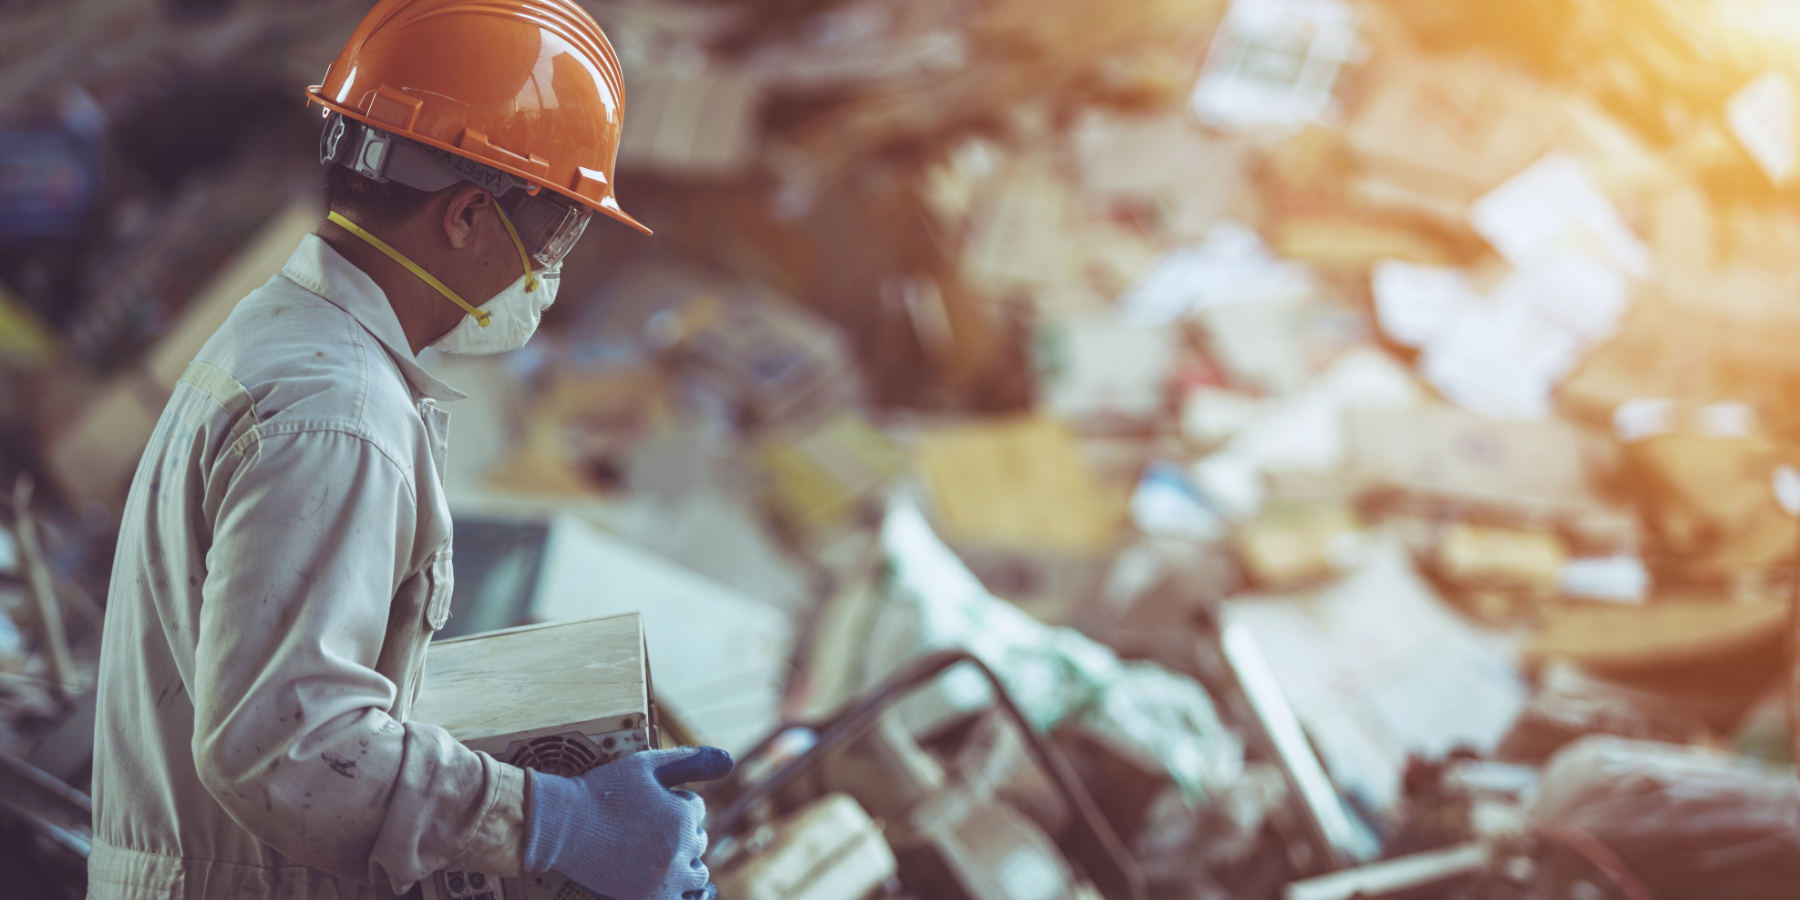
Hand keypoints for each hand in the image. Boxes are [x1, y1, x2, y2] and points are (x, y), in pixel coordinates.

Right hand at [525, 747, 733, 899]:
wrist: (563, 824)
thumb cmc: (603, 790)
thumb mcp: (645, 764)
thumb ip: (687, 761)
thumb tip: (728, 761)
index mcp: (683, 817)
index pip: (698, 811)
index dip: (678, 805)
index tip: (657, 807)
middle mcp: (679, 851)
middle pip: (698, 843)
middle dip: (681, 834)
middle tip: (652, 832)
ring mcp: (663, 879)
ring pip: (696, 876)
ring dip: (684, 865)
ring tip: (659, 857)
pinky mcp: (646, 899)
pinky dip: (677, 892)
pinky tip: (662, 881)